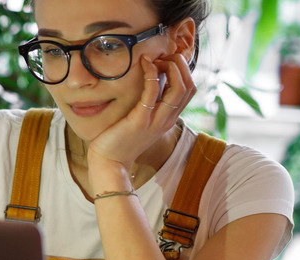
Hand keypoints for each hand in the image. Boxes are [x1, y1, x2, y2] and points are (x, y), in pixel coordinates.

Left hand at [87, 54, 196, 170]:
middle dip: (180, 64)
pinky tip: (144, 63)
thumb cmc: (120, 139)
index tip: (165, 61)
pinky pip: (153, 91)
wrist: (109, 162)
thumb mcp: (141, 120)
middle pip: (189, 86)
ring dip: (171, 67)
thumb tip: (151, 80)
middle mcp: (167, 120)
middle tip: (162, 57)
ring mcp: (156, 121)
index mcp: (169, 119)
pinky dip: (151, 73)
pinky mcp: (140, 120)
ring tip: (155, 59)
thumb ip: (150, 104)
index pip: (189, 89)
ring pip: (179, 88)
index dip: (183, 70)